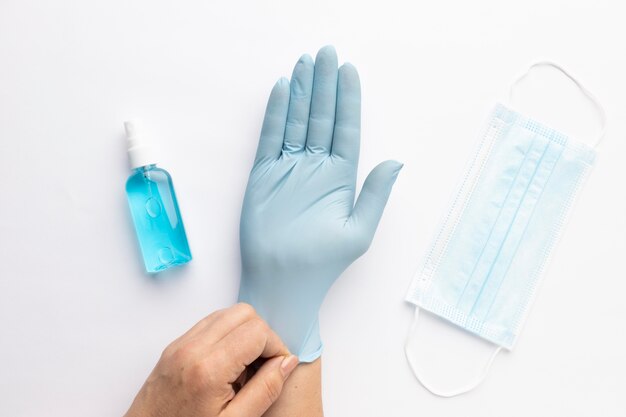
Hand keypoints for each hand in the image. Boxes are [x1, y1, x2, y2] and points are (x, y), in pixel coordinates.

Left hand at [125, 303, 298, 416]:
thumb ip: (265, 390)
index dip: (276, 347)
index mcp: (208, 369)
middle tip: (263, 366)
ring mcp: (179, 345)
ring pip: (226, 314)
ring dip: (244, 333)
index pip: (257, 331)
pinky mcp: (173, 348)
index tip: (277, 367)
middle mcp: (191, 349)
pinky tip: (228, 366)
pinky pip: (209, 324)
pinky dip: (226, 336)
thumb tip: (287, 362)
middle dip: (261, 335)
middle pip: (243, 313)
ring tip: (245, 368)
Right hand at [239, 46, 401, 360]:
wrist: (282, 282)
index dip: (347, 99)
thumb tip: (396, 160)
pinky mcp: (263, 175)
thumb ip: (375, 193)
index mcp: (340, 177)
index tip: (349, 70)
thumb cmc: (323, 263)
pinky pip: (270, 137)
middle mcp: (315, 167)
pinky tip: (281, 89)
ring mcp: (288, 169)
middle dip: (324, 85)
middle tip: (326, 52)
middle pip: (321, 116)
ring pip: (296, 121)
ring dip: (301, 92)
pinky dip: (275, 113)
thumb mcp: (359, 230)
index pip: (345, 128)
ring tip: (305, 63)